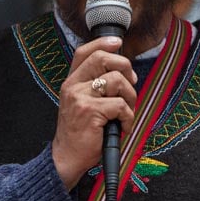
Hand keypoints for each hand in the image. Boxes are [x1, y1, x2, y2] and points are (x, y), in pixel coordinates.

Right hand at [51, 36, 137, 189]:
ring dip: (130, 97)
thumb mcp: (82, 103)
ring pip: (116, 81)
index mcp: (71, 82)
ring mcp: (80, 98)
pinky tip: (123, 127)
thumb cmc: (81, 132)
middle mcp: (73, 86)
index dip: (103, 43)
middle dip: (124, 67)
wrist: (68, 157)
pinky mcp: (90, 111)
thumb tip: (123, 69)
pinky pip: (121, 105)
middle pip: (102, 59)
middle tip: (130, 83)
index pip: (84, 52)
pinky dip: (128, 118)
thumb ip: (95, 85)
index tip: (118, 43)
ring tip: (126, 112)